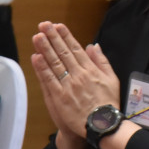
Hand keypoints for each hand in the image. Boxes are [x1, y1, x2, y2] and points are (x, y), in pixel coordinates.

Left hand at [30, 22, 120, 148]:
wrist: (103, 124)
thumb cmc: (108, 103)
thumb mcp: (112, 79)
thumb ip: (102, 61)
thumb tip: (93, 46)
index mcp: (91, 70)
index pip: (76, 49)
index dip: (66, 36)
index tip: (58, 26)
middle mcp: (79, 75)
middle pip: (63, 53)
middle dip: (53, 37)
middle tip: (44, 25)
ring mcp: (68, 86)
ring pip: (54, 63)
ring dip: (45, 48)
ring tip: (37, 36)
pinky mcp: (59, 97)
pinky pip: (49, 80)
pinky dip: (42, 68)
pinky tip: (36, 57)